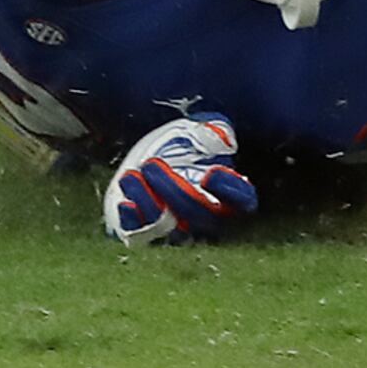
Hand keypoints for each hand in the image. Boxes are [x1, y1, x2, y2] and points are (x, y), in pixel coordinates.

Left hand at [104, 114, 256, 246]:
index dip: (227, 190)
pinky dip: (133, 221)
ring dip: (147, 202)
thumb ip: (215, 132)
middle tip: (152, 165)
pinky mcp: (148, 232)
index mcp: (232, 193)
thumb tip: (217, 136)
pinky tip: (126, 203)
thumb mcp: (205, 132)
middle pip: (197, 213)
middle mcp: (208, 217)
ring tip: (132, 176)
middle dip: (173, 190)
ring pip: (167, 225)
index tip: (211, 174)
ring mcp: (179, 228)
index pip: (241, 199)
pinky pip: (141, 235)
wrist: (159, 161)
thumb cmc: (189, 145)